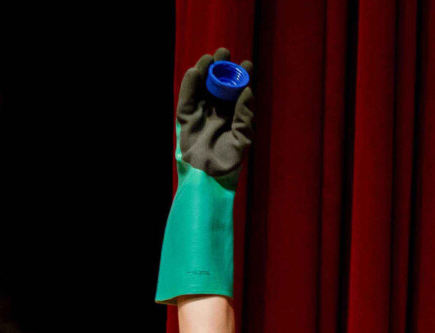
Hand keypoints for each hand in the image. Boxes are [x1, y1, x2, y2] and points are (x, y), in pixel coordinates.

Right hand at [174, 48, 254, 177]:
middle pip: (218, 85)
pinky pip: (187, 99)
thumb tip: (248, 91)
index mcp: (233, 115)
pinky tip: (194, 72)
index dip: (241, 77)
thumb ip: (246, 116)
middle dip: (221, 68)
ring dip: (205, 72)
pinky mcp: (186, 119)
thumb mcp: (243, 139)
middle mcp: (217, 112)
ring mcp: (201, 114)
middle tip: (224, 52)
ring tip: (209, 57)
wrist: (207, 178)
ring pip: (202, 88)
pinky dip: (189, 85)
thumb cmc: (228, 162)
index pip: (237, 92)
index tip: (247, 64)